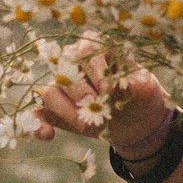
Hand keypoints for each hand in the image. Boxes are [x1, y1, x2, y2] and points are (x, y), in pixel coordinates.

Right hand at [32, 41, 175, 159]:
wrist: (135, 122)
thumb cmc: (138, 97)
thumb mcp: (146, 90)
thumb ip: (136, 85)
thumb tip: (123, 84)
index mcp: (96, 48)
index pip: (87, 49)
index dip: (96, 71)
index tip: (110, 91)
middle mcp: (72, 61)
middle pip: (65, 71)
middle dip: (82, 95)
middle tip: (99, 112)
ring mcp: (59, 86)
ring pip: (50, 92)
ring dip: (67, 112)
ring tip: (88, 126)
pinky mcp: (52, 109)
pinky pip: (37, 113)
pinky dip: (38, 124)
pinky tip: (48, 135)